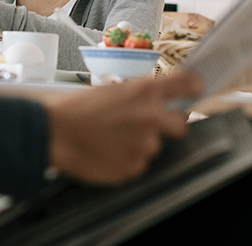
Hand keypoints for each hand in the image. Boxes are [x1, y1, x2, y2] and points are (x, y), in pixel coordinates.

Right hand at [44, 72, 202, 185]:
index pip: (185, 85)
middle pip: (180, 125)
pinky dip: (124, 160)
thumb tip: (157, 102)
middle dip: (169, 126)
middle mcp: (150, 118)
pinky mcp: (134, 167)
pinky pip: (136, 164)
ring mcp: (144, 145)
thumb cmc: (76, 109)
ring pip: (152, 147)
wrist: (54, 133)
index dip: (193, 86)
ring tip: (110, 139)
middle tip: (144, 126)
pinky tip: (105, 151)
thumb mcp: (111, 90)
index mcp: (143, 92)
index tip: (197, 88)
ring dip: (137, 145)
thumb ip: (139, 96)